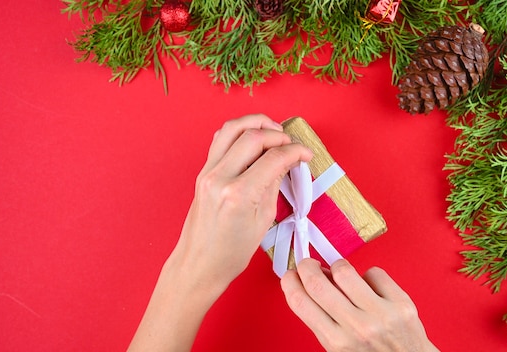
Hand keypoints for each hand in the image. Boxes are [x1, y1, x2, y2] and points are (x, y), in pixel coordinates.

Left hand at [129, 114, 311, 351]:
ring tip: (274, 130)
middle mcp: (220, 177)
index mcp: (239, 194)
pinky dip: (239, 131)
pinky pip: (220, 139)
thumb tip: (287, 161)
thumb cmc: (232, 252)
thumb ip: (274, 184)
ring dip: (256, 123)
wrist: (200, 264)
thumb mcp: (264, 220)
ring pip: (232, 129)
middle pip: (254, 136)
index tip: (307, 153)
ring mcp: (207, 172)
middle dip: (278, 134)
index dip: (295, 151)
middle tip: (292, 143)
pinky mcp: (202, 172)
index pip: (273, 158)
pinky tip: (253, 137)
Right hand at [281, 259, 438, 351]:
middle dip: (307, 267)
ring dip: (338, 267)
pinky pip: (374, 273)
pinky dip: (369, 276)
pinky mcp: (401, 305)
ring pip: (345, 272)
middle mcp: (357, 328)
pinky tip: (370, 287)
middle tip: (308, 265)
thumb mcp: (340, 347)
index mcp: (336, 342)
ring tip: (341, 274)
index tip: (290, 275)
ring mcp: (380, 316)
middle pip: (317, 283)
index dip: (290, 282)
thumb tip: (313, 281)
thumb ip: (325, 318)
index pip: (300, 302)